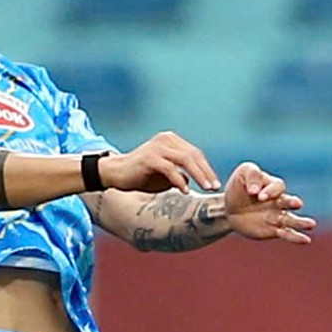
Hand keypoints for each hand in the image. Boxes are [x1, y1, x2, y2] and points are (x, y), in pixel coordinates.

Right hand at [100, 131, 219, 195]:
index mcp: (172, 141)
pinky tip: (185, 191)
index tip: (215, 184)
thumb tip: (193, 181)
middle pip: (193, 155)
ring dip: (198, 175)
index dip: (206, 169)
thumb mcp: (166, 175)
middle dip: (206, 172)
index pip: (195, 154)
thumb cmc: (142, 176)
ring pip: (185, 159)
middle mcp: (166, 140)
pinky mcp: (149, 157)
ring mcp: (157, 147)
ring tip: (205, 188)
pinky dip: (179, 180)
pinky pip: (169, 168)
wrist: (116, 173)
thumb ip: (181, 175)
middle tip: (214, 187)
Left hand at [223, 162, 313, 244]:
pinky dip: (296, 237)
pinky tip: (306, 240)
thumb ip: (252, 175)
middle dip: (292, 203)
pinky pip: (287, 233)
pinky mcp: (273, 230)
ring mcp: (277, 217)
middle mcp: (278, 201)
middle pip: (288, 201)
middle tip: (297, 204)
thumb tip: (255, 191)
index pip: (278, 186)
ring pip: (292, 219)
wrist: (230, 208)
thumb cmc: (239, 188)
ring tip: (311, 225)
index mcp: (273, 186)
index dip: (270, 191)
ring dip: (301, 222)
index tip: (259, 196)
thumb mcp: (243, 173)